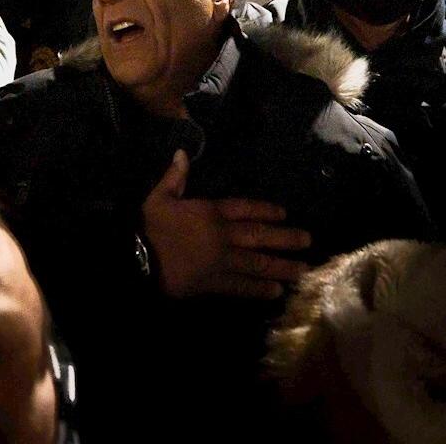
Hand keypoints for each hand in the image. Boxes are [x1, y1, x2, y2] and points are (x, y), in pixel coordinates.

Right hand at [141, 150, 311, 299]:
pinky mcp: (214, 283)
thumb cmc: (149, 227)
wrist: (138, 259)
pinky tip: (276, 292)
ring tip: (301, 270)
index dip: (266, 210)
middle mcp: (222, 236)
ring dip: (281, 266)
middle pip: (259, 236)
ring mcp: (221, 261)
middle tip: (307, 241)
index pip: (245, 209)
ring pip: (257, 263)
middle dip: (285, 238)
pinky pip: (241, 286)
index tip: (284, 213)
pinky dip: (258, 289)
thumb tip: (183, 153)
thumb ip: (175, 177)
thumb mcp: (159, 197)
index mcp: (210, 213)